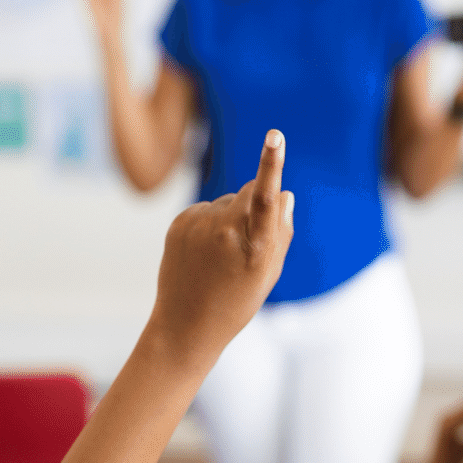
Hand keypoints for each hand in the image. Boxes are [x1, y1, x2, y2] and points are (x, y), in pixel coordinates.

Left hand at [151, 131, 293, 367]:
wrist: (185, 326)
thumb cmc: (237, 302)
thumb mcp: (268, 274)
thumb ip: (281, 232)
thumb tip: (283, 192)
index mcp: (254, 249)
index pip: (266, 198)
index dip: (272, 165)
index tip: (274, 136)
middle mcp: (224, 232)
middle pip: (251, 191)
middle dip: (257, 203)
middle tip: (251, 242)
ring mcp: (198, 225)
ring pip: (229, 200)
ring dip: (232, 217)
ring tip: (222, 256)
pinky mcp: (180, 222)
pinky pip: (207, 209)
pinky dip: (211, 224)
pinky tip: (205, 253)